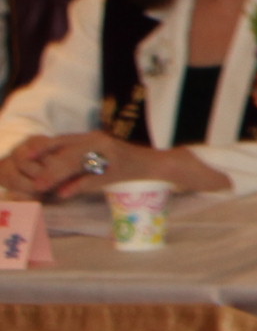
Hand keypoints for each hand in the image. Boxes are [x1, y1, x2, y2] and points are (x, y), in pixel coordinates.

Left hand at [7, 134, 222, 196]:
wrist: (159, 166)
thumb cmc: (126, 167)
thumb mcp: (98, 165)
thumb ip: (76, 171)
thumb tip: (54, 185)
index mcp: (91, 138)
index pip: (60, 140)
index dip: (41, 148)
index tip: (23, 158)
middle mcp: (98, 141)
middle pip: (66, 151)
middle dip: (47, 166)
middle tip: (34, 182)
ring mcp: (109, 152)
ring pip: (77, 161)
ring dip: (57, 174)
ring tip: (43, 186)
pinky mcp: (118, 166)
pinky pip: (93, 176)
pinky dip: (78, 185)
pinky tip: (65, 192)